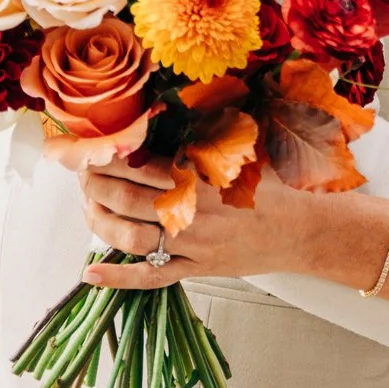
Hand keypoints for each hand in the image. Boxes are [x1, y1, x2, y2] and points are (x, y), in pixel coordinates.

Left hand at [75, 159, 325, 289]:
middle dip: (95, 184)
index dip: (108, 156)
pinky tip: (91, 272)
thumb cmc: (278, 186)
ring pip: (131, 237)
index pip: (140, 163)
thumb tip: (169, 110)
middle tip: (81, 173)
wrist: (307, 228)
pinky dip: (119, 277)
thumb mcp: (244, 150)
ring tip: (86, 207)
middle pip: (126, 198)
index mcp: (202, 176)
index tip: (91, 148)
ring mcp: (193, 245)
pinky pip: (152, 277)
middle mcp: (193, 212)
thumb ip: (207, 134)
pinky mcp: (197, 270)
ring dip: (99, 222)